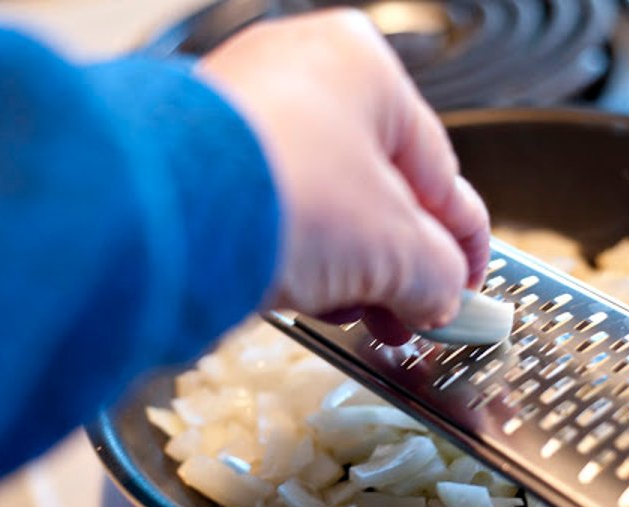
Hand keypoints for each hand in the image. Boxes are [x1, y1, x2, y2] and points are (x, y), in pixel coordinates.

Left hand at [196, 9, 489, 343]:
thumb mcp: (394, 248)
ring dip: (353, 271)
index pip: (439, 169)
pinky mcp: (202, 158)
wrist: (158, 218)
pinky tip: (310, 298)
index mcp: (363, 67)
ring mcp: (244, 112)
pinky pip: (274, 212)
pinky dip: (300, 257)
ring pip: (324, 205)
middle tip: (417, 316)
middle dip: (402, 267)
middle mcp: (299, 74)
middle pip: (377, 190)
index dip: (463, 239)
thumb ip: (438, 275)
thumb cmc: (287, 198)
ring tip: (365, 318)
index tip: (470, 286)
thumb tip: (443, 299)